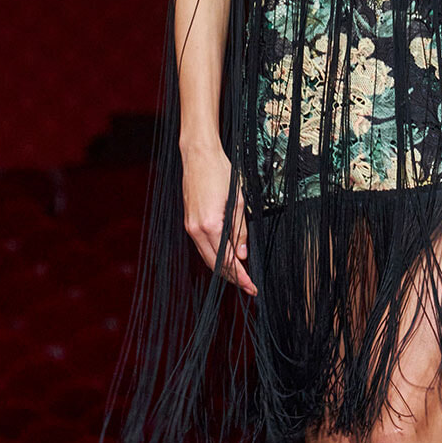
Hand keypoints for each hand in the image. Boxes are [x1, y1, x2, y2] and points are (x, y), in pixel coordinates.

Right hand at [181, 142, 256, 296]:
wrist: (198, 155)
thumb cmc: (220, 173)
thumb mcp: (239, 201)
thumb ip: (240, 231)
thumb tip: (242, 255)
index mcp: (210, 226)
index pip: (227, 261)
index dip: (241, 276)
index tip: (252, 286)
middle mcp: (196, 229)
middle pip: (214, 264)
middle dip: (233, 278)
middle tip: (249, 286)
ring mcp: (189, 226)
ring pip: (207, 257)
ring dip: (223, 269)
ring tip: (240, 276)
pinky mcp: (188, 222)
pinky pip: (202, 246)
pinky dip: (215, 256)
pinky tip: (227, 258)